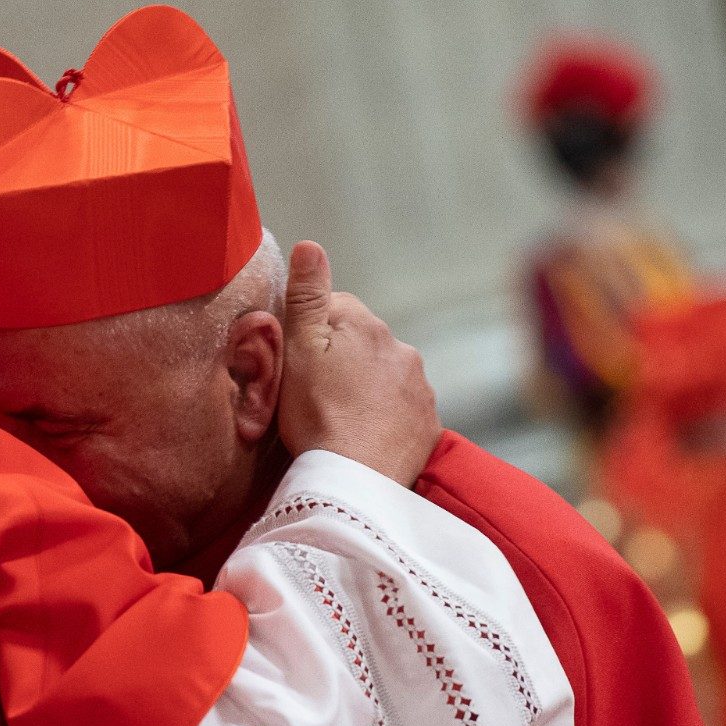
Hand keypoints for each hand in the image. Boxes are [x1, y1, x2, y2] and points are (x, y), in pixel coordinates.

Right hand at [278, 241, 440, 485]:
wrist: (356, 481)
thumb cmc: (317, 416)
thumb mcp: (297, 351)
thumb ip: (305, 297)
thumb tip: (310, 244)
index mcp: (366, 325)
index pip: (334, 307)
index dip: (310, 331)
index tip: (297, 362)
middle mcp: (401, 349)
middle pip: (363, 342)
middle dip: (343, 359)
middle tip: (314, 394)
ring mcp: (419, 387)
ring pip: (385, 375)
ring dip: (366, 387)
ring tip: (340, 419)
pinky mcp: (428, 424)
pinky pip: (403, 410)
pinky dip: (386, 417)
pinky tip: (364, 436)